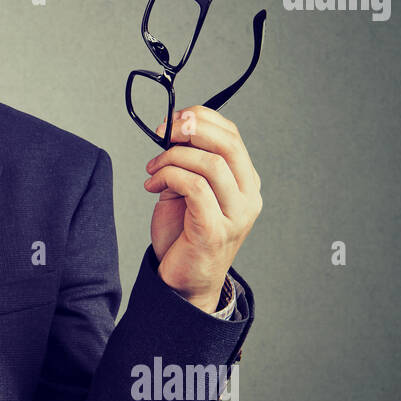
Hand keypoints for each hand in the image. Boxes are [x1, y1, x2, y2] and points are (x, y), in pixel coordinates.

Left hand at [142, 105, 261, 311]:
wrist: (182, 282)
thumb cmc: (183, 235)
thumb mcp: (188, 189)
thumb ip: (189, 162)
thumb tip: (175, 129)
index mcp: (245, 182)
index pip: (233, 136)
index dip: (202, 119)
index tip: (173, 119)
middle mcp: (247, 197)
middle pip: (228, 145)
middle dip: (192, 129)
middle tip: (164, 132)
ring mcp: (235, 215)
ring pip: (210, 164)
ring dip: (173, 158)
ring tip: (153, 169)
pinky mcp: (215, 230)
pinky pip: (194, 187)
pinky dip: (169, 177)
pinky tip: (152, 185)